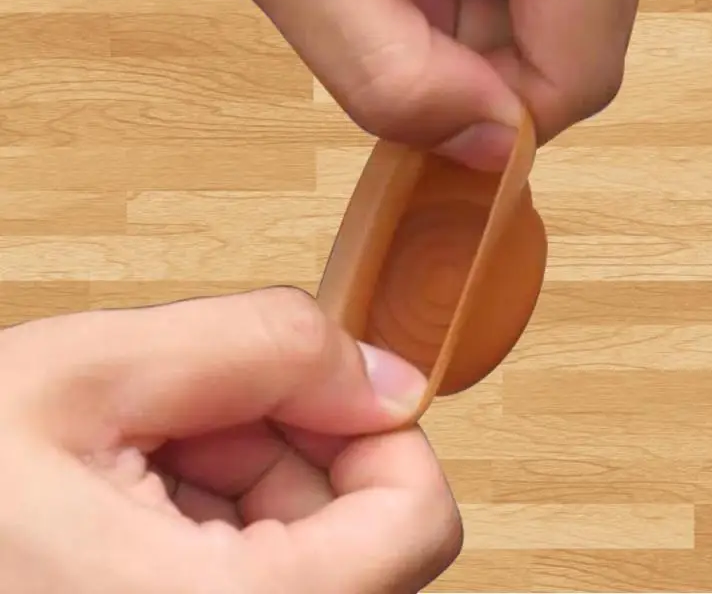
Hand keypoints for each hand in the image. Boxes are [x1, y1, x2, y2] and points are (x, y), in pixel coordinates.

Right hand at [0, 288, 461, 591]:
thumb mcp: (88, 375)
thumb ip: (264, 346)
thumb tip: (389, 375)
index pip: (416, 527)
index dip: (380, 434)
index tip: (319, 385)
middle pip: (366, 536)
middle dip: (292, 449)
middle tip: (188, 414)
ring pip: (316, 553)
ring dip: (251, 478)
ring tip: (145, 454)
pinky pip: (264, 575)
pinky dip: (224, 519)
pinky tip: (142, 494)